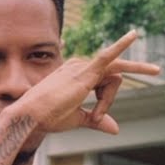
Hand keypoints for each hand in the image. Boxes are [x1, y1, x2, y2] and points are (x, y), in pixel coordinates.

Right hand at [11, 30, 160, 134]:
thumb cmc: (48, 116)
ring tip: (92, 116)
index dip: (106, 103)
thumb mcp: (78, 118)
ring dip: (106, 101)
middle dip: (108, 100)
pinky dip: (122, 44)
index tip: (96, 118)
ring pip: (114, 79)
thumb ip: (97, 120)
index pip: (108, 83)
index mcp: (80, 73)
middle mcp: (81, 65)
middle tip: (96, 117)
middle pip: (113, 79)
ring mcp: (82, 66)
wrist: (30, 116)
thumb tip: (115, 129)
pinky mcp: (84, 72)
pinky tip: (133, 35)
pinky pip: (107, 56)